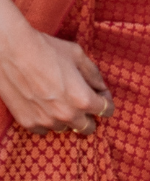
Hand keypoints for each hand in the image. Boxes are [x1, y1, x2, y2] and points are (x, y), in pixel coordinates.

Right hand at [0, 15, 113, 135]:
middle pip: (87, 127)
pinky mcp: (28, 123)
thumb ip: (93, 74)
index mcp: (82, 99)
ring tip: (62, 101)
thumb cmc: (47, 50)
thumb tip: (101, 87)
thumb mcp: (78, 56)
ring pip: (65, 129)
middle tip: (84, 103)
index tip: (101, 96)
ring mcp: (46, 121)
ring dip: (68, 119)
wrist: (12, 53)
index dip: (107, 102)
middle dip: (90, 116)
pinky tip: (45, 106)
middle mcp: (66, 115)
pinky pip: (44, 129)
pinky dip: (48, 120)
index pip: (106, 110)